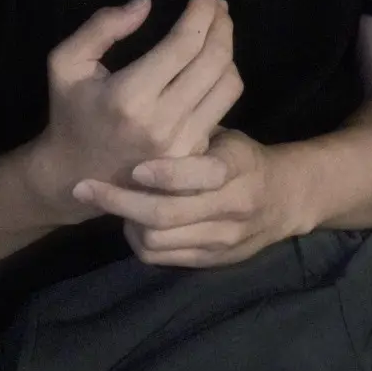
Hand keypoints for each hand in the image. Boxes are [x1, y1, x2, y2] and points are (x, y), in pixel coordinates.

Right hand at [33, 0, 242, 216]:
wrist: (74, 173)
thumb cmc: (70, 111)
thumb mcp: (67, 62)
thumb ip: (103, 27)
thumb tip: (146, 1)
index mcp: (129, 96)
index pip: (183, 44)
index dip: (201, 11)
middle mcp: (162, 122)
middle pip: (213, 61)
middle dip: (222, 24)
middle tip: (217, 3)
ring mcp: (182, 143)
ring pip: (227, 84)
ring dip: (229, 48)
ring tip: (218, 28)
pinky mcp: (193, 154)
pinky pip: (224, 107)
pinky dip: (224, 77)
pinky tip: (213, 62)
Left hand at [72, 128, 294, 267]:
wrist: (285, 199)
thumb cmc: (242, 156)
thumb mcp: (225, 137)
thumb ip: (193, 133)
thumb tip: (145, 110)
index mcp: (238, 165)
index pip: (204, 174)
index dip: (167, 173)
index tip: (135, 167)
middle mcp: (233, 205)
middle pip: (167, 214)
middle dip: (121, 201)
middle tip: (86, 187)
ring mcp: (222, 238)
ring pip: (158, 239)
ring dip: (126, 220)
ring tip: (107, 198)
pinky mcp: (211, 260)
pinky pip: (160, 256)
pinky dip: (137, 239)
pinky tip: (129, 220)